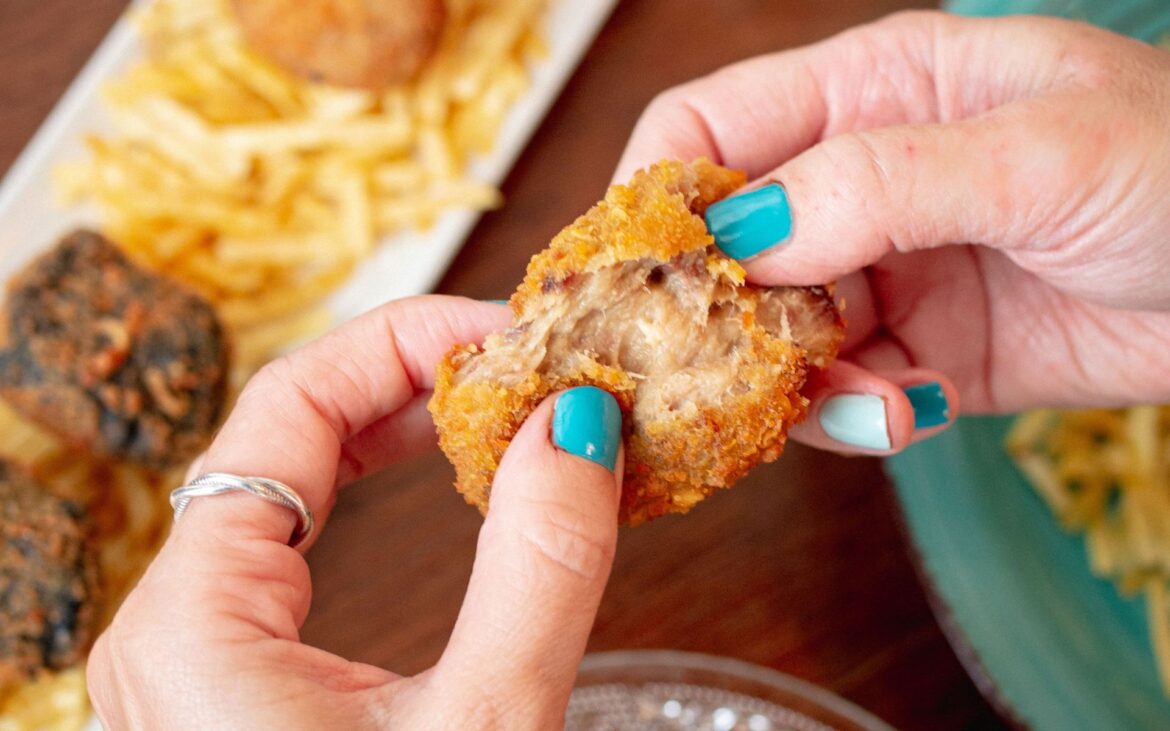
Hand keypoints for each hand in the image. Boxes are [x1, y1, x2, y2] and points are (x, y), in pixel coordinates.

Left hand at [86, 296, 624, 728]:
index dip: (408, 343)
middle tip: (516, 360)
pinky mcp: (237, 678)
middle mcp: (174, 620)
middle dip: (408, 376)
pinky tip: (438, 471)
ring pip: (289, 482)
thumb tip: (579, 425)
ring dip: (394, 427)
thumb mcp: (486, 726)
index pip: (290, 404)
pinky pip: (296, 541)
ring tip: (491, 401)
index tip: (512, 332)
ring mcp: (200, 649)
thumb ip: (539, 568)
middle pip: (283, 431)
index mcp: (197, 616)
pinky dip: (374, 489)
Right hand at [616, 11, 1169, 453]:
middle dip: (716, 312)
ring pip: (775, 333)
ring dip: (793, 381)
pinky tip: (902, 417)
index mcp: (876, 89)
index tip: (634, 275)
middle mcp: (863, 178)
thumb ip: (885, 182)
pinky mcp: (922, 351)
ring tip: (861, 402)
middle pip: (728, 244)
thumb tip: (747, 235)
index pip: (711, 125)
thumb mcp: (1041, 152)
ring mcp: (889, 269)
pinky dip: (854, 416)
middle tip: (718, 372)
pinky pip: (842, 390)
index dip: (657, 195)